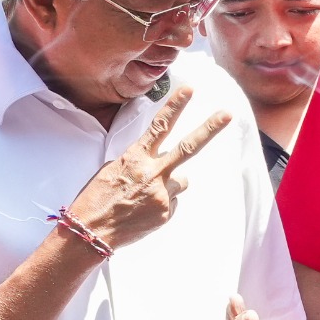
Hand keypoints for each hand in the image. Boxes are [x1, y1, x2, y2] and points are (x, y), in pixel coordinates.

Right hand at [65, 86, 229, 250]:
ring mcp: (162, 194)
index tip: (190, 89)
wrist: (92, 230)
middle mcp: (152, 173)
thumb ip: (140, 160)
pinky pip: (173, 201)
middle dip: (209, 129)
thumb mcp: (113, 168)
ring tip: (146, 195)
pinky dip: (163, 203)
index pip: (159, 126)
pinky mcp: (166, 213)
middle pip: (188, 147)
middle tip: (228, 114)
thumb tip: (159, 160)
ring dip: (170, 183)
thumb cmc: (97, 196)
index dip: (175, 105)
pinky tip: (144, 210)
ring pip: (182, 180)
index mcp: (135, 158)